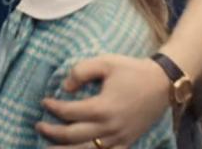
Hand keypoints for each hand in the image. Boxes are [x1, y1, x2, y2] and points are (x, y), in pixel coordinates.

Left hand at [37, 54, 170, 148]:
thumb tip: (65, 87)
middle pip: (73, 136)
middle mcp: (109, 127)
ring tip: (48, 148)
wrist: (162, 84)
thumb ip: (81, 71)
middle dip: (53, 132)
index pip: (69, 112)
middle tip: (39, 125)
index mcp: (102, 107)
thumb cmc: (132, 70)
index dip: (53, 107)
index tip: (44, 101)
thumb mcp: (105, 62)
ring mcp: (118, 138)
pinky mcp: (126, 142)